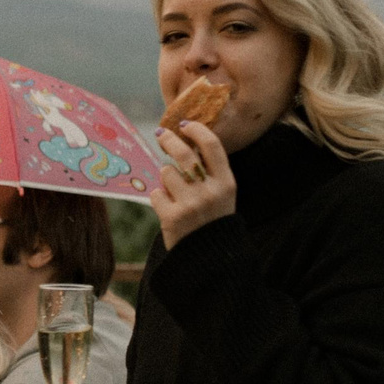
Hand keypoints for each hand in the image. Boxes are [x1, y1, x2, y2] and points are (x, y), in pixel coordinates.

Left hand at [149, 120, 236, 248]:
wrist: (209, 259)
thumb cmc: (212, 221)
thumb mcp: (222, 195)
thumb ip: (210, 172)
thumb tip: (186, 142)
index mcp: (226, 183)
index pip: (212, 146)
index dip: (197, 131)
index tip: (185, 124)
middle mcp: (210, 191)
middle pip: (184, 154)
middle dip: (169, 140)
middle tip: (161, 135)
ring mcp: (191, 204)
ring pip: (166, 172)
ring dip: (165, 178)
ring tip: (174, 193)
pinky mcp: (172, 217)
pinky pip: (156, 194)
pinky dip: (159, 199)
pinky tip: (169, 209)